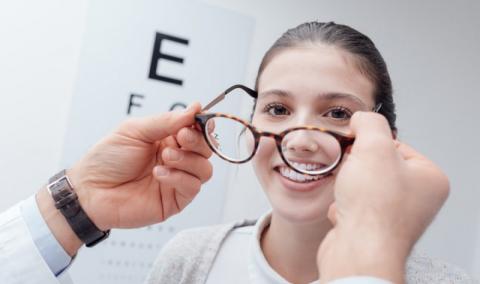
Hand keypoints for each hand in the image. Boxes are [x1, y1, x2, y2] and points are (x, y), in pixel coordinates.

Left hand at [37, 103, 211, 254]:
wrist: (90, 190)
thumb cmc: (107, 159)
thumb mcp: (135, 130)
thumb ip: (167, 121)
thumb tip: (195, 108)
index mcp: (167, 139)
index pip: (197, 130)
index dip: (202, 124)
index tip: (197, 118)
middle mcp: (176, 159)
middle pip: (206, 149)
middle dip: (197, 141)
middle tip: (180, 137)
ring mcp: (177, 180)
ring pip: (204, 169)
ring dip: (188, 160)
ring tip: (165, 158)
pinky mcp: (175, 200)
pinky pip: (192, 187)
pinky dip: (179, 178)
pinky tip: (159, 174)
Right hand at [317, 112, 448, 282]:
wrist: (358, 250)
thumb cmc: (374, 208)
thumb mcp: (374, 147)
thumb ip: (369, 124)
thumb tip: (361, 120)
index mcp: (428, 178)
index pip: (395, 144)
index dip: (370, 144)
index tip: (357, 147)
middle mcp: (416, 199)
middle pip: (376, 164)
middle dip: (356, 166)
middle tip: (352, 171)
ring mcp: (394, 215)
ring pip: (361, 184)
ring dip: (347, 185)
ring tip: (348, 194)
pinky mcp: (372, 228)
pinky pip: (352, 205)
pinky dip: (342, 205)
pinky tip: (345, 212)